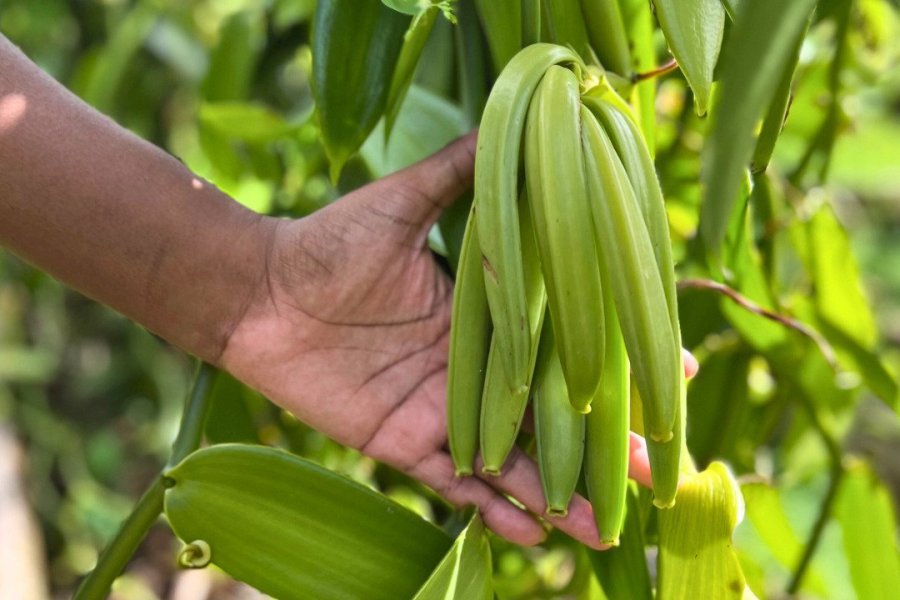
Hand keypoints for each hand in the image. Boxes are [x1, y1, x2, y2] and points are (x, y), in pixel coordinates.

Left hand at [221, 132, 697, 548]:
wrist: (259, 293)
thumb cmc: (328, 242)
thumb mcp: (401, 201)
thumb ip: (456, 172)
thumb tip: (512, 117)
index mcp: (484, 315)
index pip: (565, 343)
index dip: (615, 362)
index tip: (673, 377)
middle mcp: (473, 367)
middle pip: (550, 414)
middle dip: (601, 447)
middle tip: (653, 476)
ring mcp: (441, 408)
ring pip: (513, 458)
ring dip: (558, 492)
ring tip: (602, 527)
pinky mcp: (403, 442)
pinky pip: (456, 483)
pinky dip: (492, 509)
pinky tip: (533, 532)